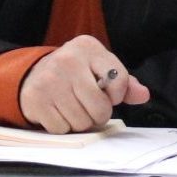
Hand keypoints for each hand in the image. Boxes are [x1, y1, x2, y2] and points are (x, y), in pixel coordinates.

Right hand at [19, 35, 150, 132]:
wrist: (33, 74)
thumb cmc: (75, 74)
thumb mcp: (100, 69)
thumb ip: (124, 83)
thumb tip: (143, 95)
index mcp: (88, 47)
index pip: (119, 80)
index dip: (116, 95)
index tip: (107, 94)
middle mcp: (67, 60)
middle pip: (99, 108)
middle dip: (98, 114)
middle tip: (89, 106)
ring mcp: (49, 80)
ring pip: (81, 122)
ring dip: (80, 122)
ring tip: (72, 108)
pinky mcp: (35, 99)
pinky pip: (61, 128)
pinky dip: (62, 126)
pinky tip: (58, 112)